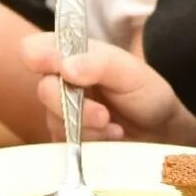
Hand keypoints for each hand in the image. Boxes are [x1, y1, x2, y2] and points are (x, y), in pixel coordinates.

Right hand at [18, 33, 195, 146]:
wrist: (161, 133)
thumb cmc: (145, 94)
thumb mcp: (130, 71)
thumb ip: (99, 63)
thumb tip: (65, 67)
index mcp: (71, 55)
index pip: (34, 49)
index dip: (38, 56)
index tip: (61, 68)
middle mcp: (60, 82)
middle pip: (43, 90)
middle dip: (74, 104)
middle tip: (103, 115)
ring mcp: (60, 114)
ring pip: (55, 122)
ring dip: (88, 128)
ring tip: (115, 128)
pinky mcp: (65, 141)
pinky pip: (64, 146)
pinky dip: (91, 144)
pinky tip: (111, 139)